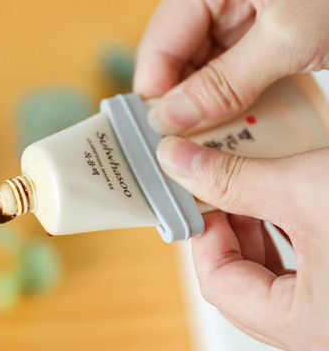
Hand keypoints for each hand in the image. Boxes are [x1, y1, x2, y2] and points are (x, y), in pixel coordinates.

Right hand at [134, 0, 328, 134]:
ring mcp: (242, 10)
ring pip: (207, 69)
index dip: (156, 93)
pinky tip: (244, 120)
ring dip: (212, 104)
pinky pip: (235, 70)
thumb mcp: (288, 35)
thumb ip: (222, 82)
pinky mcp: (264, 28)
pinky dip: (237, 97)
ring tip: (218, 140)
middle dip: (185, 103)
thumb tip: (169, 119)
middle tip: (191, 147)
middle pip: (180, 59)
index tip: (162, 137)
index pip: (159, 43)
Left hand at [157, 136, 328, 349]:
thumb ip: (232, 178)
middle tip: (224, 191)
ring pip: (272, 279)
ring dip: (257, 233)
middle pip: (242, 283)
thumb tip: (176, 160)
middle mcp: (319, 330)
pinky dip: (286, 239)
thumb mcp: (303, 189)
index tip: (200, 195)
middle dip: (229, 230)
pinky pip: (301, 274)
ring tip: (257, 195)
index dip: (202, 233)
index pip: (217, 284)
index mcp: (305, 324)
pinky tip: (289, 210)